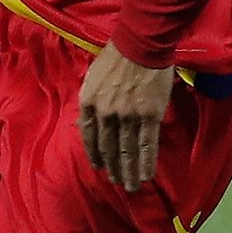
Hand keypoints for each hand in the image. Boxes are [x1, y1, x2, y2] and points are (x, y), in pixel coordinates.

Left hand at [75, 45, 178, 192]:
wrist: (140, 45)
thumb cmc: (115, 57)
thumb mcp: (91, 77)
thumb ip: (89, 100)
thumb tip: (82, 121)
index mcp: (88, 102)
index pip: (88, 135)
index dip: (94, 153)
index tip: (98, 167)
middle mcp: (105, 113)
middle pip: (108, 147)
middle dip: (112, 168)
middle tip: (117, 183)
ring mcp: (127, 116)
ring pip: (127, 150)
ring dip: (129, 171)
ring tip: (132, 186)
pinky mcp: (149, 116)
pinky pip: (147, 145)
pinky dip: (146, 162)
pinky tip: (146, 175)